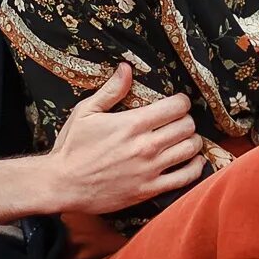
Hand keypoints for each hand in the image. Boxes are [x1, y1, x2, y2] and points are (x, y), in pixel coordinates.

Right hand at [48, 63, 207, 214]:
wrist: (63, 184)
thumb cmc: (72, 147)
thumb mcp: (86, 112)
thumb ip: (111, 90)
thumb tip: (126, 68)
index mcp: (132, 124)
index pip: (176, 107)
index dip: (181, 102)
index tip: (176, 104)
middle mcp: (146, 146)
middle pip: (187, 126)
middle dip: (187, 120)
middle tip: (179, 121)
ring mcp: (150, 170)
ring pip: (190, 149)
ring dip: (193, 141)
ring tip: (186, 139)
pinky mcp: (150, 190)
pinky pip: (185, 178)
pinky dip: (195, 167)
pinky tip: (193, 161)